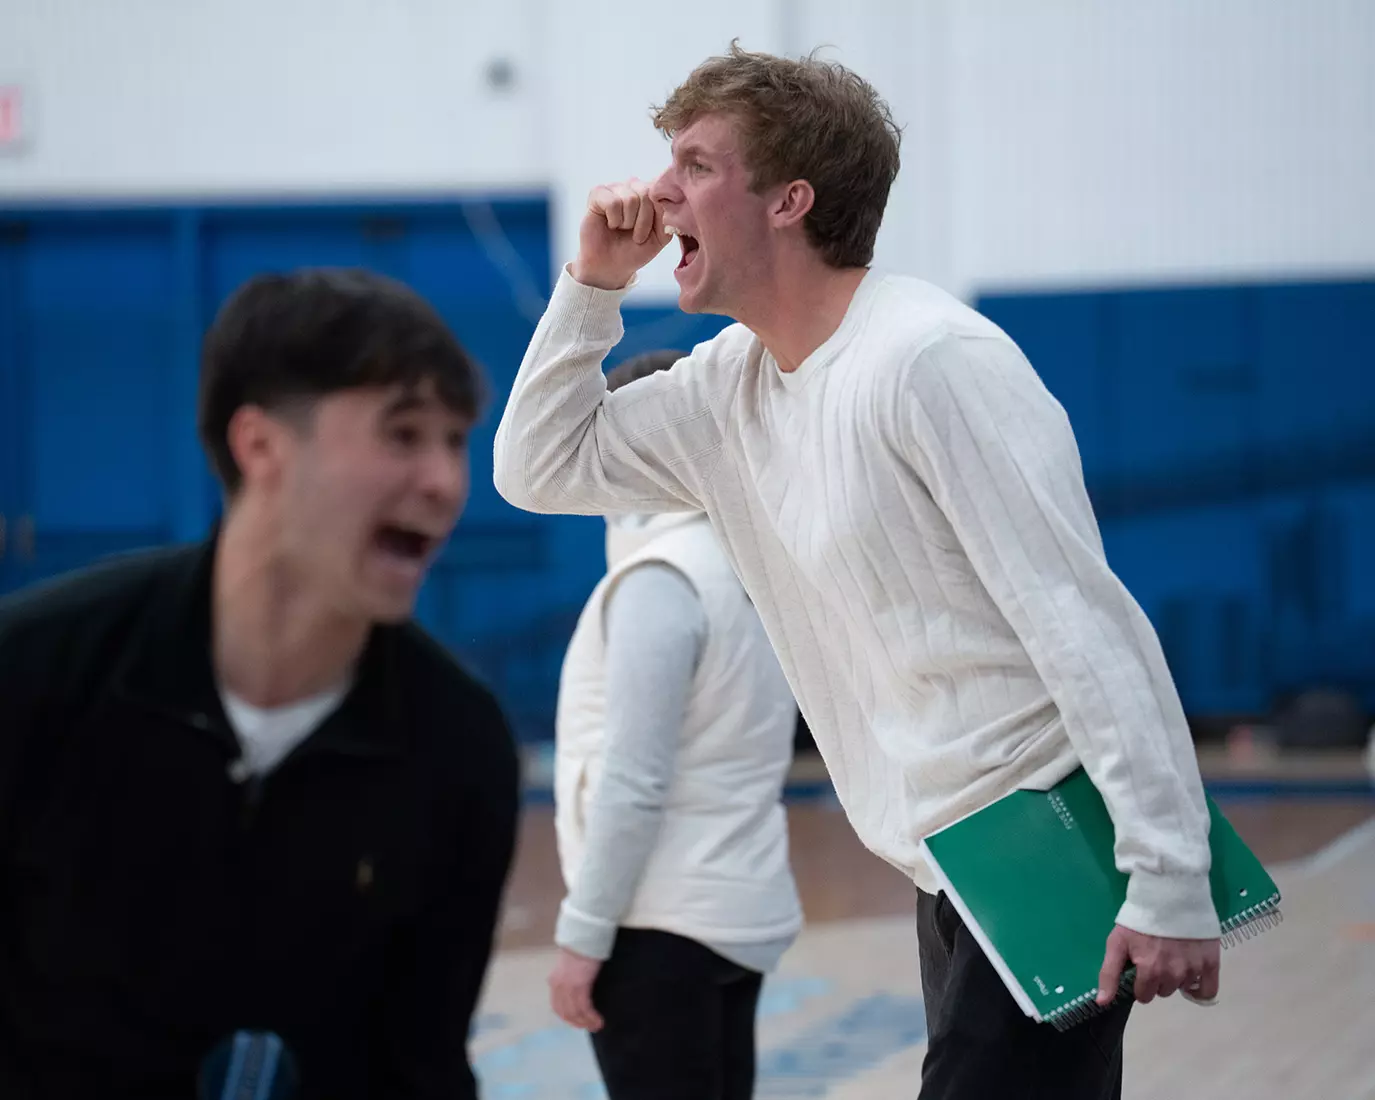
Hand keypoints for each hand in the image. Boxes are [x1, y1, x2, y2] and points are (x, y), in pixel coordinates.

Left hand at [548, 947, 605, 1031]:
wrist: (583, 940)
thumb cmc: (580, 950)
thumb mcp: (569, 967)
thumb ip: (568, 979)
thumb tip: (576, 987)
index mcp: (554, 982)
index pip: (557, 1006)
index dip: (567, 1017)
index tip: (577, 1022)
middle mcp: (558, 988)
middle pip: (565, 1013)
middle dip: (577, 1023)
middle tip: (589, 1027)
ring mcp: (567, 988)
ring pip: (575, 1013)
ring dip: (586, 1023)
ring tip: (597, 1026)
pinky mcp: (579, 987)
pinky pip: (584, 1009)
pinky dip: (591, 1017)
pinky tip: (598, 1020)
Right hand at [570, 178, 671, 290]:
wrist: (612, 266)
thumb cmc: (635, 249)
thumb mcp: (661, 236)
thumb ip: (666, 215)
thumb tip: (661, 198)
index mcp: (650, 192)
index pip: (660, 191)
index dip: (657, 215)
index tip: (651, 232)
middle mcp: (632, 186)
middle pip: (646, 193)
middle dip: (643, 221)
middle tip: (636, 235)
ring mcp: (615, 188)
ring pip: (630, 199)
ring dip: (628, 222)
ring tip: (622, 229)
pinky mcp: (597, 194)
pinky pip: (612, 202)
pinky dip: (614, 220)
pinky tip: (611, 225)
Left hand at [1097, 924, 1220, 1006]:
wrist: (1170, 893)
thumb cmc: (1140, 918)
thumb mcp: (1117, 942)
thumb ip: (1109, 973)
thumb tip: (1102, 1002)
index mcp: (1150, 971)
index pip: (1143, 995)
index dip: (1139, 983)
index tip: (1140, 968)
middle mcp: (1173, 975)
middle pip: (1163, 991)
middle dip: (1157, 979)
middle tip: (1156, 957)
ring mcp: (1194, 970)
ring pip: (1181, 987)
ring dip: (1176, 978)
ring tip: (1172, 955)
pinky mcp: (1211, 963)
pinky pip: (1207, 990)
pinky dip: (1199, 988)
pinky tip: (1192, 978)